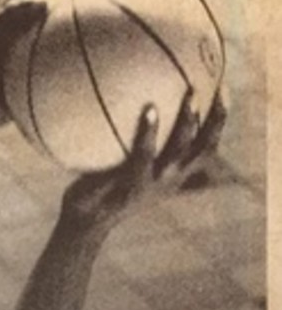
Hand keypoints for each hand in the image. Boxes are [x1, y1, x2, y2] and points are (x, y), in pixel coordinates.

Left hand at [62, 91, 227, 230]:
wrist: (86, 222)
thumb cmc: (105, 189)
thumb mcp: (131, 169)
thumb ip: (141, 148)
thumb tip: (139, 108)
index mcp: (175, 175)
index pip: (207, 147)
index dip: (219, 120)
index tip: (222, 89)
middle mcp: (170, 180)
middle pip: (204, 148)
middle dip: (215, 119)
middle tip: (215, 87)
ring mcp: (153, 184)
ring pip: (179, 150)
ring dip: (188, 122)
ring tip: (190, 94)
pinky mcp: (132, 186)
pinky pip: (144, 156)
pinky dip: (149, 132)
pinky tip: (150, 110)